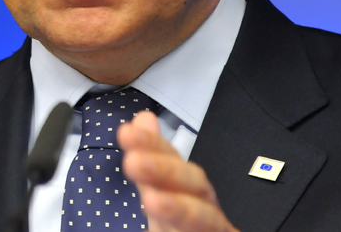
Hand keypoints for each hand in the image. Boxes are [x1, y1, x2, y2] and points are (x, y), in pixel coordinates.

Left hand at [119, 111, 238, 231]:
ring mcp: (214, 228)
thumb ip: (153, 157)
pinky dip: (183, 228)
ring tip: (151, 201)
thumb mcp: (160, 190)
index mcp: (188, 191)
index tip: (127, 132)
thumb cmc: (181, 224)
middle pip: (193, 186)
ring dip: (179, 208)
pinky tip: (161, 220)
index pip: (173, 161)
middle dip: (165, 171)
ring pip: (204, 217)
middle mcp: (206, 209)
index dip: (154, 146)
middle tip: (134, 162)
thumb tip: (142, 119)